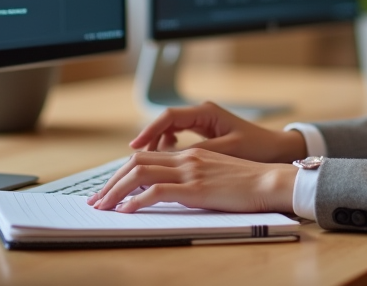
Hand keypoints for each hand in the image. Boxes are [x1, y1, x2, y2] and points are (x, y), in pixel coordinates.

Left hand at [86, 148, 296, 212]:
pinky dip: (136, 200)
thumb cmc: (249, 183)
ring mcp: (190, 171)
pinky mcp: (196, 187)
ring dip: (116, 191)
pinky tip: (126, 211)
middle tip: (96, 201)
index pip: (146, 157)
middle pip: (136, 162)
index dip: (122, 173)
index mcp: (190, 155)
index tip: (109, 190)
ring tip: (103, 207)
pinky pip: (157, 191)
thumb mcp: (216, 176)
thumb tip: (173, 193)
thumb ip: (194, 179)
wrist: (271, 181)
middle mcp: (186, 158)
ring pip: (140, 173)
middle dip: (110, 182)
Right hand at [129, 101, 306, 162]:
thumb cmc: (257, 148)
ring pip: (170, 130)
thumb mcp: (226, 151)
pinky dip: (169, 148)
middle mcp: (202, 113)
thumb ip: (198, 152)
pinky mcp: (206, 133)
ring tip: (147, 163)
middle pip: (165, 122)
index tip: (134, 148)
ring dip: (157, 144)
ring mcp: (203, 122)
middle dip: (148, 139)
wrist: (278, 149)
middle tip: (132, 159)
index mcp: (206, 112)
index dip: (149, 132)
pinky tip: (166, 161)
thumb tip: (170, 158)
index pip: (168, 117)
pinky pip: (179, 137)